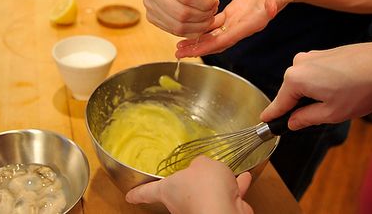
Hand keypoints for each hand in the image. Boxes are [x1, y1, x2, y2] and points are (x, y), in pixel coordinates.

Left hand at [125, 156, 253, 213]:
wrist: (223, 210)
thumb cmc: (205, 187)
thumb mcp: (202, 164)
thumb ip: (200, 163)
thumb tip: (202, 166)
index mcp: (168, 189)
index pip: (147, 192)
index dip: (137, 194)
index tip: (128, 197)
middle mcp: (181, 203)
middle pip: (182, 192)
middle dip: (191, 184)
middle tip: (198, 174)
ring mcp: (200, 209)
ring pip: (207, 195)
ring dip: (217, 185)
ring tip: (226, 174)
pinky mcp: (220, 212)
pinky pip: (227, 197)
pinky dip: (235, 188)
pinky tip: (244, 178)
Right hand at [142, 0, 219, 38]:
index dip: (204, 1)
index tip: (215, 0)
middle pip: (181, 11)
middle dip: (203, 14)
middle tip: (213, 10)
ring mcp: (149, 3)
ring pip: (178, 24)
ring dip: (199, 24)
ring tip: (208, 17)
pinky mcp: (152, 17)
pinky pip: (174, 30)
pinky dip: (191, 31)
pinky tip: (200, 23)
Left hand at [175, 0, 295, 57]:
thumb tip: (271, 8)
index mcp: (252, 23)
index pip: (227, 38)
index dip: (209, 45)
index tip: (193, 51)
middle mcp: (242, 27)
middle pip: (217, 42)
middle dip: (198, 49)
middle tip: (178, 53)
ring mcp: (236, 23)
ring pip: (213, 36)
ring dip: (197, 42)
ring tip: (179, 47)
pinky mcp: (232, 16)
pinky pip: (215, 26)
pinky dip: (202, 29)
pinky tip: (188, 30)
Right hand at [260, 38, 371, 129]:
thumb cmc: (361, 87)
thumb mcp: (332, 113)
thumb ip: (307, 119)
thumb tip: (293, 122)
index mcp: (296, 79)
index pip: (279, 102)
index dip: (272, 114)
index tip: (263, 121)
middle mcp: (298, 64)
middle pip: (291, 91)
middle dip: (299, 105)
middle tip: (316, 118)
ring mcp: (310, 56)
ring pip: (303, 82)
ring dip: (312, 94)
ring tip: (336, 101)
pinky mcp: (322, 53)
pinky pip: (312, 73)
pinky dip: (320, 84)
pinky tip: (338, 89)